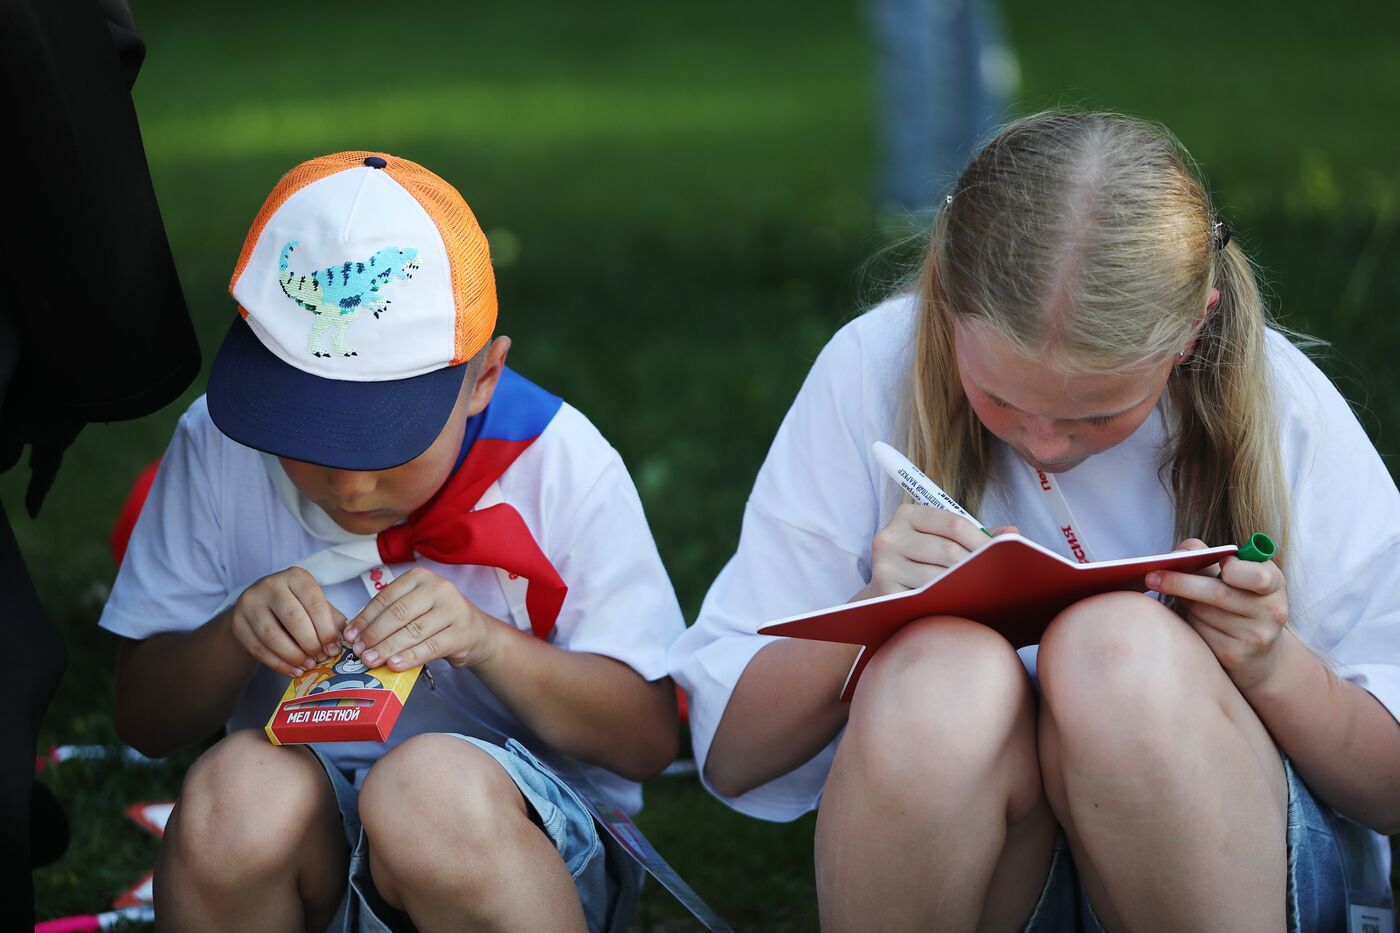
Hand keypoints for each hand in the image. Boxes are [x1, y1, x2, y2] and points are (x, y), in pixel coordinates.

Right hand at [229, 567, 345, 675]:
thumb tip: (348, 639)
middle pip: (293, 619)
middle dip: (310, 643)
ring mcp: (250, 603)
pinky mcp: (237, 623)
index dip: (326, 630)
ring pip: (272, 636)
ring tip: (308, 666)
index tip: (334, 649)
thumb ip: (331, 618)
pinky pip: (258, 649)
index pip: (314, 603)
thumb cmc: (296, 604)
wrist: (258, 606)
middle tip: (321, 659)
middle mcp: (270, 585)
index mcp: (296, 577)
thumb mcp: (314, 603)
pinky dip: (278, 664)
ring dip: (294, 656)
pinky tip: (293, 670)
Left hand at [343, 567, 499, 671]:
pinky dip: (409, 657)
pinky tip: (394, 665)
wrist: (476, 631)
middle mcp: (439, 588)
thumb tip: (356, 633)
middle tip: (358, 652)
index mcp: (420, 577)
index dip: (365, 618)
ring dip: (388, 648)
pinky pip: (430, 647)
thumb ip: (390, 614)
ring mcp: (453, 609)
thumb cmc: (436, 618)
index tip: (349, 636)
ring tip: (370, 660)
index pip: (386, 597)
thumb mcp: (415, 607)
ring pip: (413, 631)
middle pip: (399, 613)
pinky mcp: (461, 633)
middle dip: (374, 634)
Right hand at [867, 504, 1013, 595]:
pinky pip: (926, 597)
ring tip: (983, 591)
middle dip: (977, 566)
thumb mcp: (941, 540)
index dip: (984, 541)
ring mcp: (883, 565)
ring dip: (965, 586)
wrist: (885, 592)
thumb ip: (974, 535)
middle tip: (997, 578)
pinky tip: (961, 603)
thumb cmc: (921, 562)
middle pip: (949, 551)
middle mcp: (890, 536)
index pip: (955, 524)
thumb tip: (1012, 533)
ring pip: (939, 577)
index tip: (1002, 555)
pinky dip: (947, 601)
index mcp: (907, 514)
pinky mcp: (883, 591)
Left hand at [1146, 538, 1290, 689]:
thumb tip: (1179, 553)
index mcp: (1273, 584)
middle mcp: (1271, 611)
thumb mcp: (1235, 574)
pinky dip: (1186, 621)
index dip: (1234, 569)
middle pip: (1217, 593)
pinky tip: (1188, 618)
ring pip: (1202, 612)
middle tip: (1151, 576)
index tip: (1218, 563)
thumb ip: (1208, 555)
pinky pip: (1198, 632)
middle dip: (1179, 582)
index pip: (1258, 576)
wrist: (1260, 653)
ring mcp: (1255, 637)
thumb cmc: (1237, 600)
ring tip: (1178, 596)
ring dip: (1182, 602)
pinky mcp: (1234, 656)